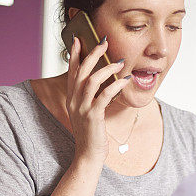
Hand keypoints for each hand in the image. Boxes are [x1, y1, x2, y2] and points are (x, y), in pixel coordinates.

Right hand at [67, 36, 127, 163]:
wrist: (88, 155)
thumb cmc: (91, 135)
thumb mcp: (86, 113)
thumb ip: (90, 98)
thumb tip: (101, 83)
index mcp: (71, 98)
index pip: (71, 72)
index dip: (74, 54)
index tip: (78, 39)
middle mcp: (74, 101)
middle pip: (81, 71)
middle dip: (92, 53)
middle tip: (104, 42)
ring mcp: (82, 108)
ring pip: (91, 80)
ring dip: (107, 68)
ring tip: (120, 62)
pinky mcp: (93, 116)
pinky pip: (104, 95)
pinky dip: (115, 85)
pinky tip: (125, 80)